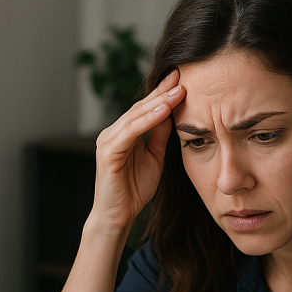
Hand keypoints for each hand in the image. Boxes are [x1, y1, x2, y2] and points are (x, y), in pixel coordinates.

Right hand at [90, 69, 186, 235]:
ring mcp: (108, 141)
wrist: (118, 216)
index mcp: (124, 132)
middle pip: (140, 107)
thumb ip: (160, 136)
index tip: (182, 78)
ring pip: (135, 116)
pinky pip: (130, 132)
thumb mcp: (154, 158)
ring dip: (158, 102)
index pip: (145, 108)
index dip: (163, 93)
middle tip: (181, 75)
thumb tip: (171, 113)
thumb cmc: (134, 190)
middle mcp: (113, 132)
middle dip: (162, 91)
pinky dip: (146, 121)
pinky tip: (163, 112)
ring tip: (178, 90)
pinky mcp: (108, 153)